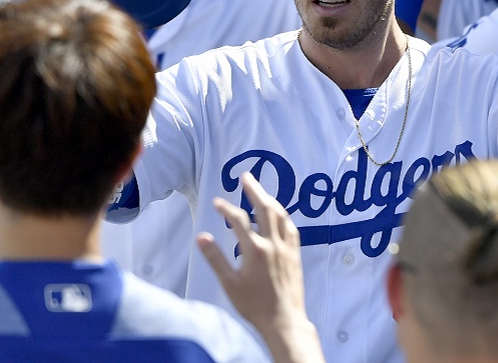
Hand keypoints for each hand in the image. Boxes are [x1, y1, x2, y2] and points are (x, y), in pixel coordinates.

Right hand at [198, 173, 312, 347]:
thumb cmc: (254, 305)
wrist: (283, 321)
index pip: (239, 220)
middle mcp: (273, 245)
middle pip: (265, 208)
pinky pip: (291, 228)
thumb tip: (201, 237)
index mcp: (255, 250)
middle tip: (246, 176)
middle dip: (254, 190)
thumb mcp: (229, 284)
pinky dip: (284, 217)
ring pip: (281, 216)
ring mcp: (287, 249)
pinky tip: (280, 215)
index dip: (226, 208)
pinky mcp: (296, 255)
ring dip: (270, 200)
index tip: (216, 202)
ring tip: (261, 191)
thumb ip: (215, 259)